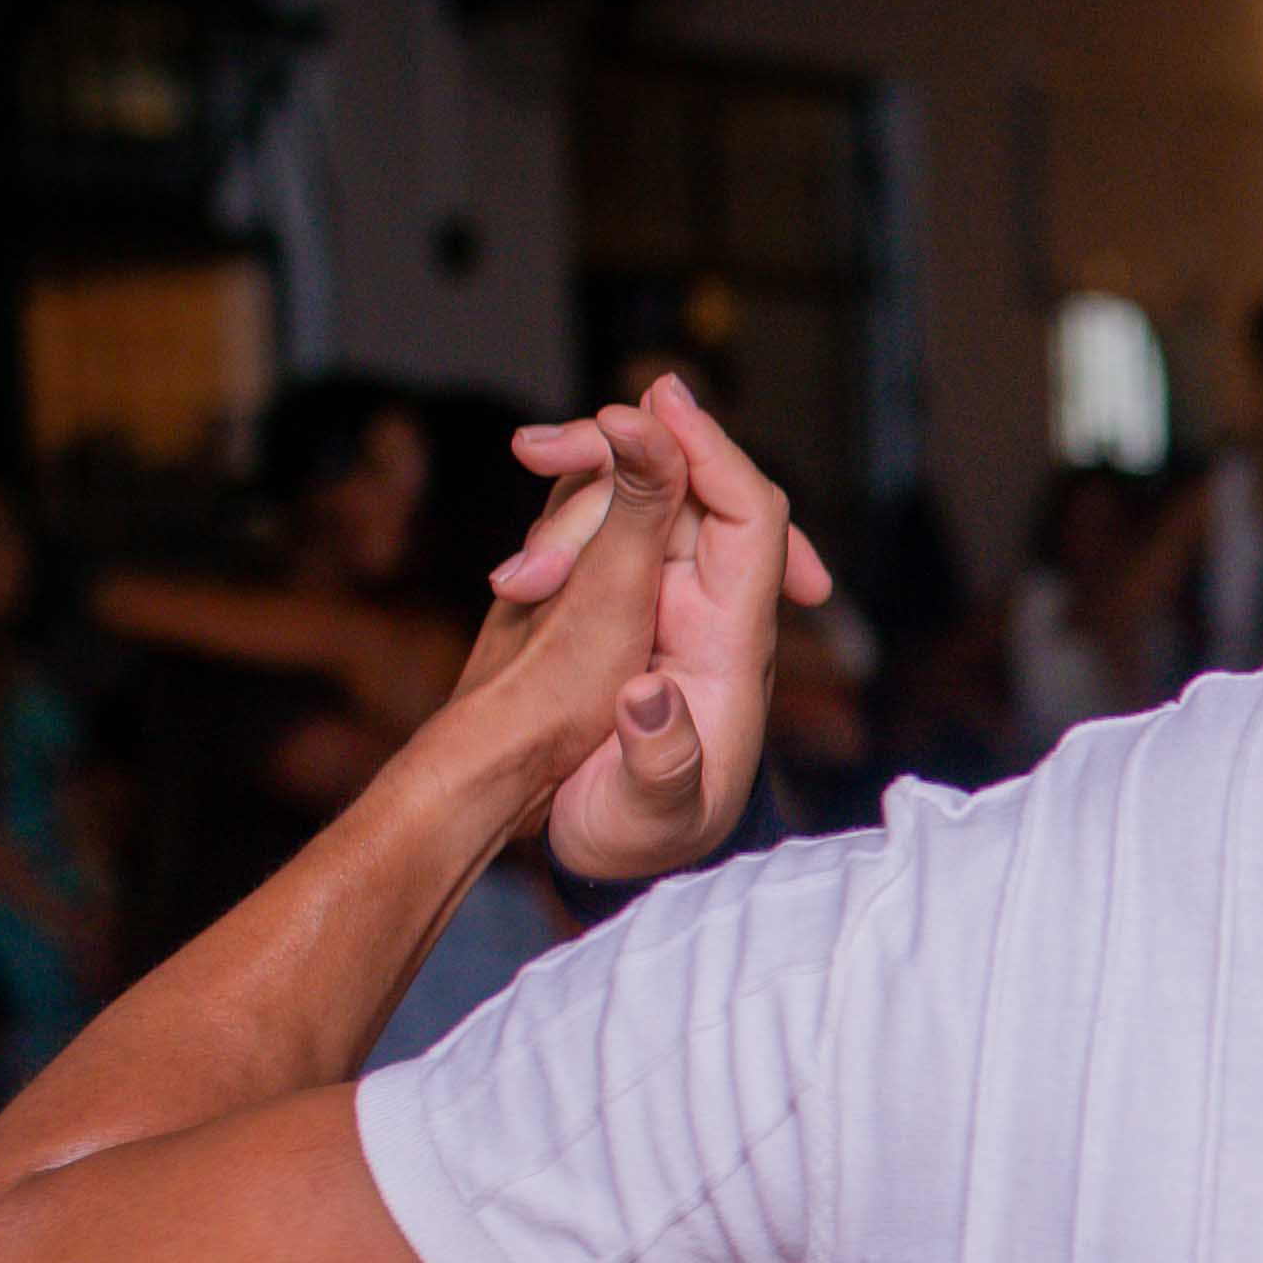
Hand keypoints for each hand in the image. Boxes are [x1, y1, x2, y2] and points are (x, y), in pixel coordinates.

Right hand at [470, 377, 833, 881]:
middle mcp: (708, 608)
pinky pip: (601, 532)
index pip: (753, 520)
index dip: (713, 454)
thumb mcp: (652, 817)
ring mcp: (663, 600)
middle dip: (618, 455)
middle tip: (532, 450)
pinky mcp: (619, 603)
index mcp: (734, 645)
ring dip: (570, 504)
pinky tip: (514, 565)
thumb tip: (647, 699)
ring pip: (634, 504)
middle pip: (688, 488)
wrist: (621, 854)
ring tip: (510, 570)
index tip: (654, 408)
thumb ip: (662, 766)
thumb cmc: (646, 837)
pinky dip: (556, 525)